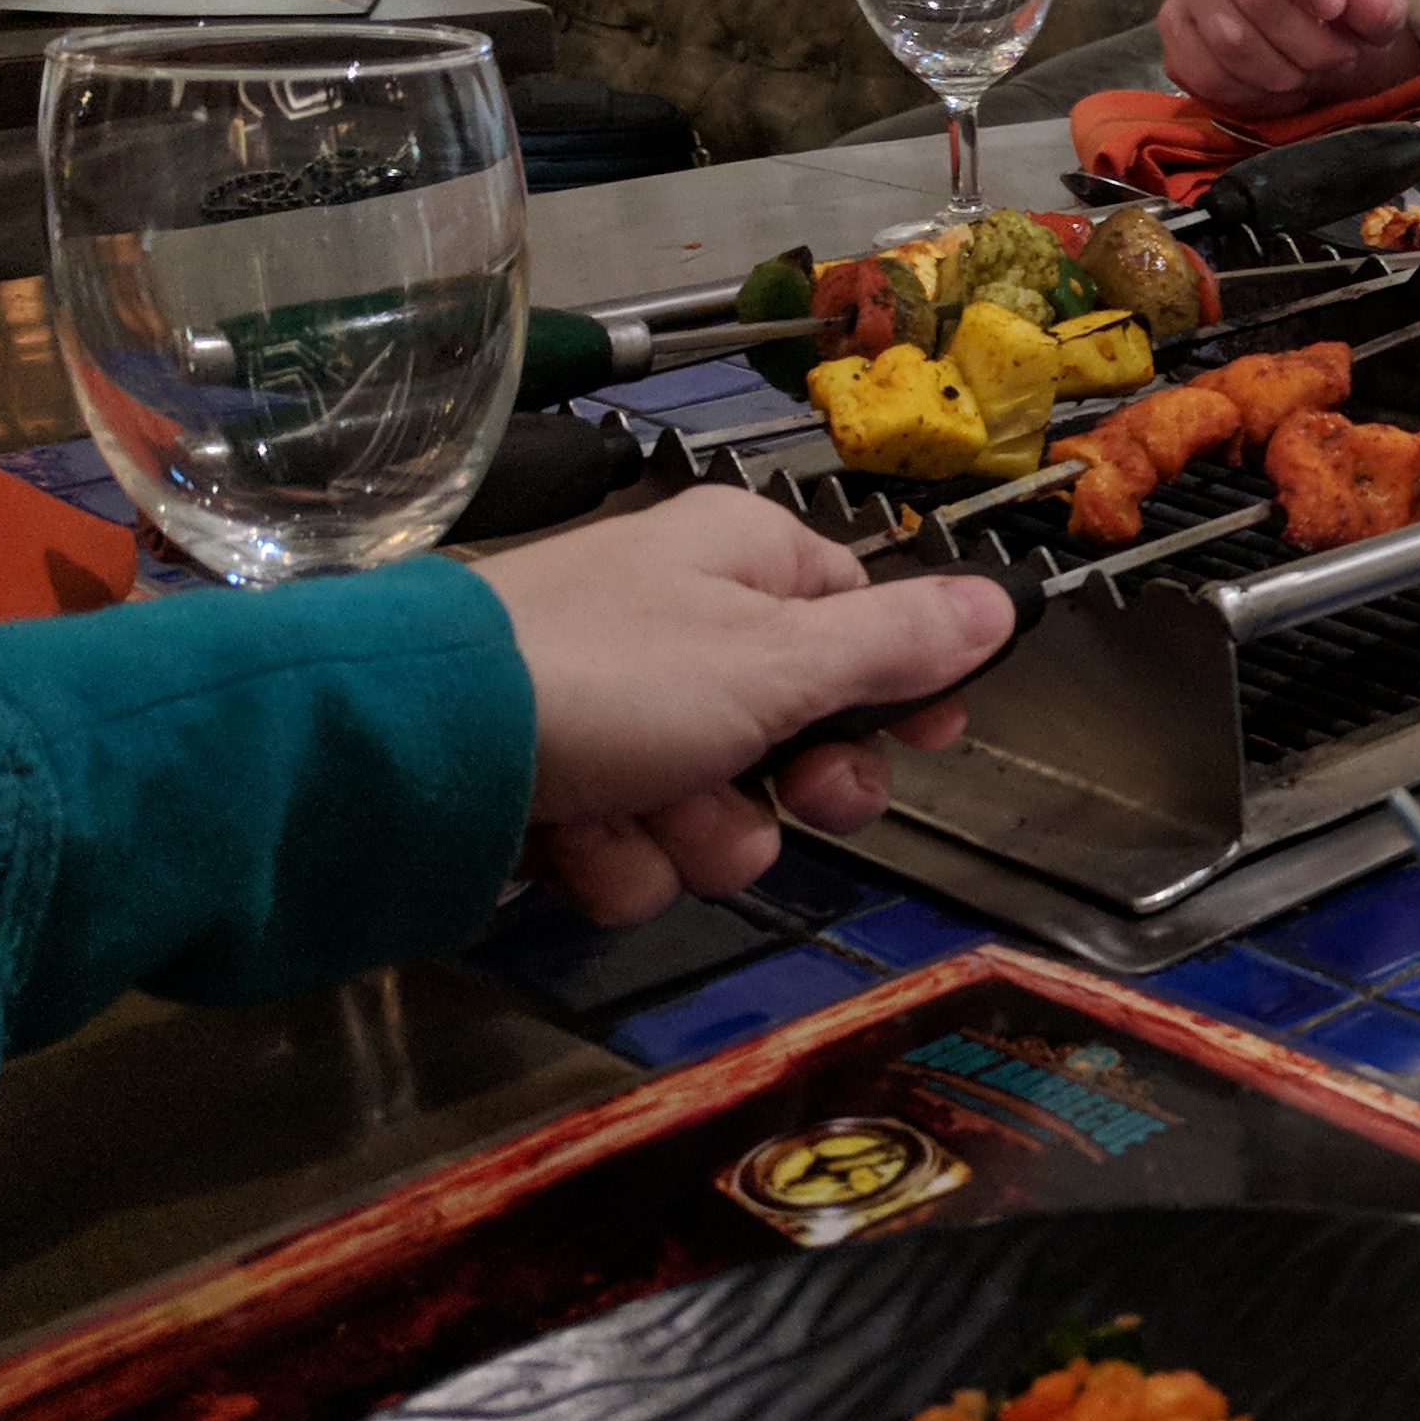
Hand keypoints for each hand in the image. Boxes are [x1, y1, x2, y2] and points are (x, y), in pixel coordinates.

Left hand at [474, 489, 1017, 925]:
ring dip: (691, 834)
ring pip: (716, 806)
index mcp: (745, 563)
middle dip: (791, 788)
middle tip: (795, 800)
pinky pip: (634, 844)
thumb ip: (899, 645)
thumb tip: (1006, 601)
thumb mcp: (779, 659)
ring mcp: (617, 708)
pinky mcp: (559, 783)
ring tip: (639, 816)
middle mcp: (684, 624)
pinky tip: (574, 839)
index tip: (929, 741)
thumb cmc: (612, 677)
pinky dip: (612, 857)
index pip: (862, 621)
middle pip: (798, 730)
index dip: (899, 692)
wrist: (413, 744)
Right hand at [1156, 0, 1419, 118]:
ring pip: (1229, 41)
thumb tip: (1353, 0)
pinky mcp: (1174, 30)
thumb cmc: (1341, 7)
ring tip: (1309, 74)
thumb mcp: (1376, 2)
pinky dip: (1249, 94)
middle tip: (1338, 60)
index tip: (1335, 7)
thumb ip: (1377, 1)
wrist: (1312, 35)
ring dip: (1282, 73)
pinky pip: (1203, 72)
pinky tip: (1276, 89)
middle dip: (1308, 45)